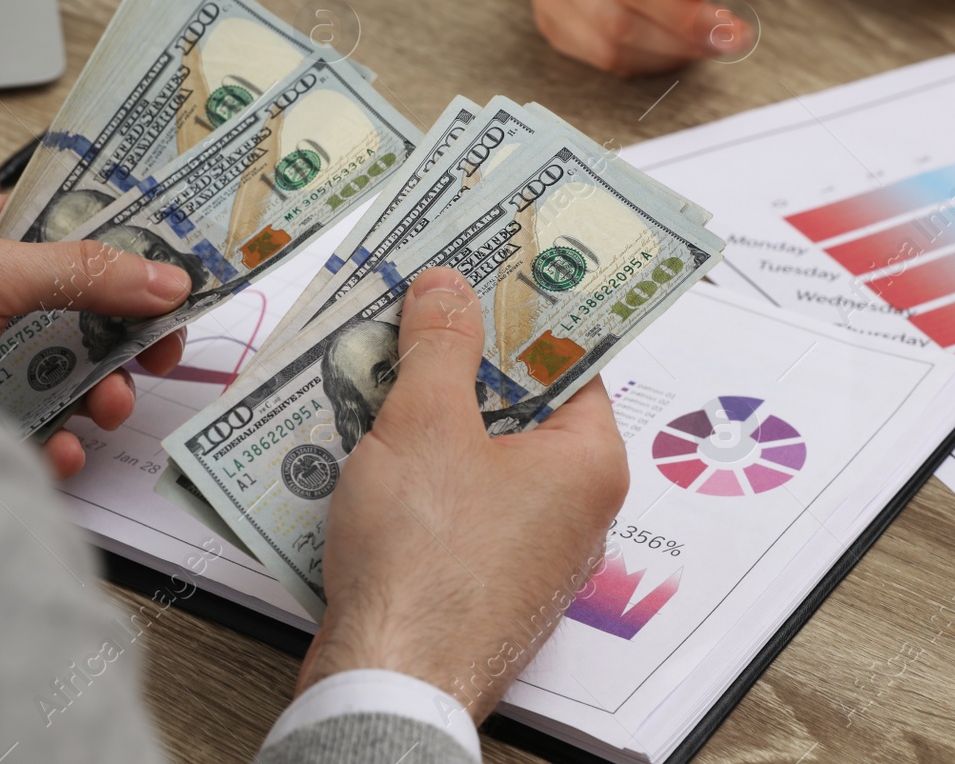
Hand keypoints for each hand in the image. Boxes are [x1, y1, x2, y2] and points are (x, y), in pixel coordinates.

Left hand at [0, 194, 191, 477]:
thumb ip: (82, 271)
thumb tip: (164, 277)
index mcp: (1, 234)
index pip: (89, 234)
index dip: (140, 257)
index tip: (182, 284)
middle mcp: (2, 292)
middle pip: (94, 311)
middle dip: (130, 339)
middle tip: (159, 354)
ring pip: (76, 373)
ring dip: (105, 393)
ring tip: (109, 405)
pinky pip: (45, 427)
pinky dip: (63, 442)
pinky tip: (63, 448)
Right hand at [297, 267, 628, 720]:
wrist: (388, 682)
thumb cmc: (427, 562)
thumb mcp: (426, 422)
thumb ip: (439, 345)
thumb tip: (447, 287)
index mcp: (589, 462)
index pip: (569, 362)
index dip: (521, 313)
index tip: (481, 273)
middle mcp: (572, 509)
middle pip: (520, 407)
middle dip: (461, 360)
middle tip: (415, 309)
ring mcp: (526, 550)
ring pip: (479, 455)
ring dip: (429, 415)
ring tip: (376, 365)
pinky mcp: (477, 581)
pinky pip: (453, 501)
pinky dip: (417, 470)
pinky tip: (365, 443)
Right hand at [524, 0, 746, 76]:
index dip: (679, 11)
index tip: (727, 28)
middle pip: (615, 17)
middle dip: (679, 38)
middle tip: (727, 39)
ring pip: (606, 46)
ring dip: (665, 53)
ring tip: (704, 38)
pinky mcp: (547, 16)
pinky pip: (597, 57)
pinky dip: (644, 59)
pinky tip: (672, 41)